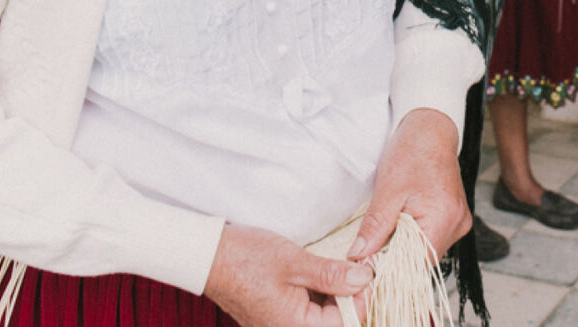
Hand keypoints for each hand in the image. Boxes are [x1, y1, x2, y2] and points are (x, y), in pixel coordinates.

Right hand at [204, 224, 371, 326]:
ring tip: (338, 264)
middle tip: (357, 264)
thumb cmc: (246, 259)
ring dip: (332, 291)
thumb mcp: (295, 262)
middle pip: (333, 319)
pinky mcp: (275, 314)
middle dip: (347, 293)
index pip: (343, 322)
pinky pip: (306, 308)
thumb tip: (364, 279)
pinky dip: (316, 290)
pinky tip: (318, 270)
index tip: (369, 272)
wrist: (207, 256)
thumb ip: (331, 275)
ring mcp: (279, 324)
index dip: (360, 298)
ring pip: (320, 312)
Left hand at [350, 108, 469, 262]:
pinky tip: (395, 230)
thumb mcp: (388, 189)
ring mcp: (458, 222)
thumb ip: (375, 226)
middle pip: (422, 260)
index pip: (417, 264)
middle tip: (366, 257)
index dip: (389, 271)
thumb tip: (358, 256)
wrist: (431, 129)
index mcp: (444, 218)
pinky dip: (411, 239)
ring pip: (425, 251)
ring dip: (402, 250)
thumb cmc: (412, 151)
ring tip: (379, 241)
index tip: (365, 272)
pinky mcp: (453, 217)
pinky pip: (430, 239)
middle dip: (393, 261)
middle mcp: (457, 224)